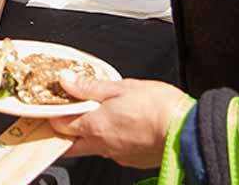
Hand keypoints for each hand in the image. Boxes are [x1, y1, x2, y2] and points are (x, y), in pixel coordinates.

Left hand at [49, 73, 188, 166]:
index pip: (61, 125)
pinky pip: (111, 151)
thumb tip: (66, 80)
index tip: (52, 103)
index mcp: (96, 126)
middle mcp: (103, 146)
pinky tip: (115, 125)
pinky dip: (107, 139)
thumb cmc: (157, 107)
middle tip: (61, 117)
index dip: (53, 113)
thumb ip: (89, 85)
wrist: (186, 129)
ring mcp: (118, 155)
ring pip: (92, 148)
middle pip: (71, 144)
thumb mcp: (120, 86)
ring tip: (91, 115)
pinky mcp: (132, 160)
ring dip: (86, 134)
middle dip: (63, 132)